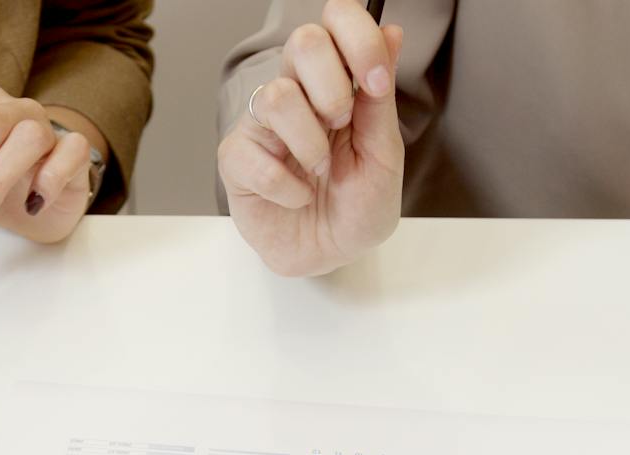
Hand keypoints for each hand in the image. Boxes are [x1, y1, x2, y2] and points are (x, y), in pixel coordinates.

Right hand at [219, 0, 405, 276]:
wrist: (331, 255)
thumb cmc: (357, 206)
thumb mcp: (383, 154)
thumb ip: (380, 99)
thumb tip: (392, 33)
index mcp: (336, 80)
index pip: (336, 21)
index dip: (358, 39)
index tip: (375, 82)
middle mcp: (297, 92)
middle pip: (303, 42)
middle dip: (333, 88)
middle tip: (342, 126)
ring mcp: (263, 124)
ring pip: (277, 96)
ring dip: (311, 143)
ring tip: (320, 171)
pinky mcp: (237, 159)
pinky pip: (254, 155)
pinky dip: (288, 186)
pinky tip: (297, 197)